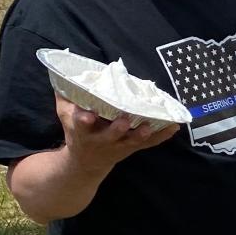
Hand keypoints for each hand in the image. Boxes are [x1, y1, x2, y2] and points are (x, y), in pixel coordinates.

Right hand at [56, 96, 178, 174]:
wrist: (87, 163)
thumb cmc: (76, 133)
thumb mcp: (64, 115)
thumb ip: (65, 95)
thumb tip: (62, 71)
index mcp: (82, 131)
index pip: (81, 125)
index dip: (84, 120)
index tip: (87, 116)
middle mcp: (102, 140)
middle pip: (110, 135)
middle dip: (117, 129)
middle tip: (124, 120)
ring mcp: (119, 146)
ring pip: (133, 141)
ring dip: (143, 134)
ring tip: (153, 125)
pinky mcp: (132, 148)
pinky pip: (149, 144)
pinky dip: (161, 136)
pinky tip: (174, 127)